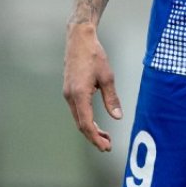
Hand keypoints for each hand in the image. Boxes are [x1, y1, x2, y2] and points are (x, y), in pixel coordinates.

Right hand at [63, 20, 121, 150]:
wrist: (79, 40)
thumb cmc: (94, 55)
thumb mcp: (107, 77)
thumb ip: (111, 98)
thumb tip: (117, 116)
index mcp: (79, 94)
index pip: (86, 124)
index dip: (96, 137)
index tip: (105, 146)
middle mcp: (70, 97)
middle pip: (81, 124)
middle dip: (94, 137)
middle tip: (107, 146)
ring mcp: (68, 94)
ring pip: (78, 118)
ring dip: (91, 129)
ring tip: (105, 137)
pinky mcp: (69, 91)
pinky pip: (77, 110)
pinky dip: (86, 119)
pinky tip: (96, 122)